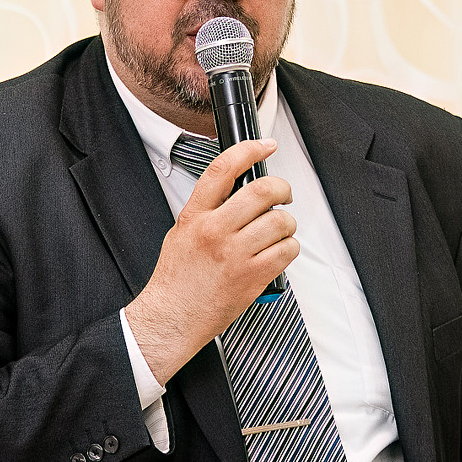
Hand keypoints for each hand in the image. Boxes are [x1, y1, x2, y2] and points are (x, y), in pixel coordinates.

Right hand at [125, 137, 297, 383]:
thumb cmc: (176, 280)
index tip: (264, 145)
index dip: (248, 149)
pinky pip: (286, 251)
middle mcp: (216, 231)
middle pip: (261, 191)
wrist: (172, 317)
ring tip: (278, 230)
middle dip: (282, 188)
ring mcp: (235, 254)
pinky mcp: (252, 277)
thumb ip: (206, 210)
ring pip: (279, 221)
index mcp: (195, 216)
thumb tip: (234, 191)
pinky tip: (278, 251)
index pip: (223, 169)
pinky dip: (289, 248)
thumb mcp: (180, 232)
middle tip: (283, 194)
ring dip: (286, 223)